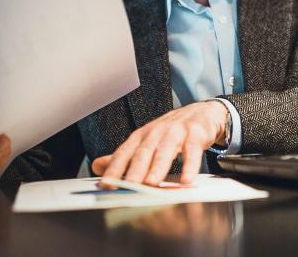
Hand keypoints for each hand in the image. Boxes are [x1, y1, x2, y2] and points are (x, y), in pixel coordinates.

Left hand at [91, 101, 227, 185]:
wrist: (201, 113)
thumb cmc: (170, 131)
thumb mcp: (146, 141)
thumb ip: (124, 156)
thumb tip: (97, 166)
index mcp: (141, 136)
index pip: (124, 153)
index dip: (114, 169)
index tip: (106, 184)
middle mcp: (156, 132)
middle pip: (143, 152)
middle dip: (135, 169)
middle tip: (128, 185)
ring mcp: (176, 132)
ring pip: (165, 150)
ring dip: (158, 167)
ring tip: (152, 183)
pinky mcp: (195, 134)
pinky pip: (192, 150)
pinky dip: (190, 165)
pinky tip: (187, 180)